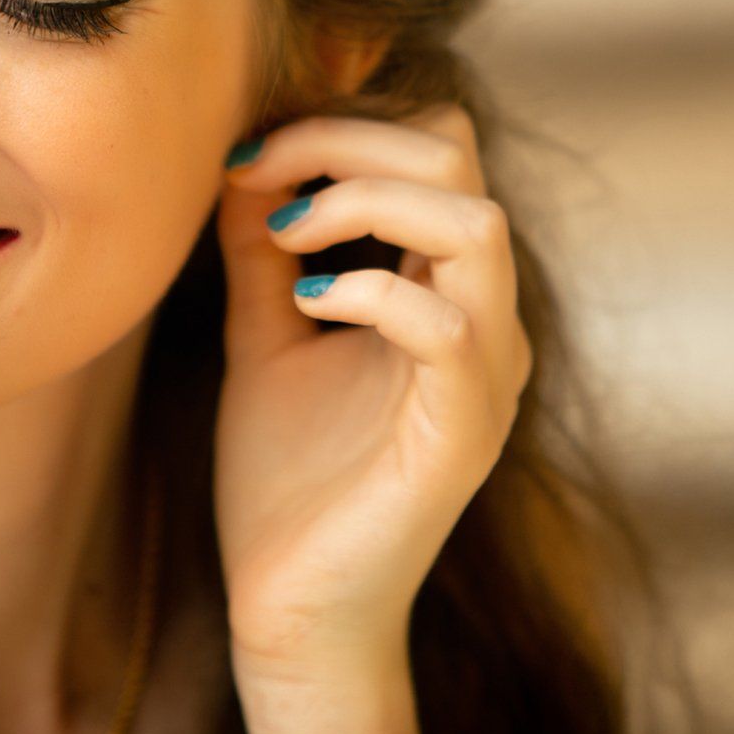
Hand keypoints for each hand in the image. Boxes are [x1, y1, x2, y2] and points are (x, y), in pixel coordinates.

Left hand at [212, 103, 533, 672]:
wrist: (294, 607)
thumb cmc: (288, 477)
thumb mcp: (268, 335)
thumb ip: (266, 252)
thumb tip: (246, 164)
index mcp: (447, 289)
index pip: (439, 151)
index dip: (347, 126)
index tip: (252, 157)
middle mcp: (486, 319)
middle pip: (459, 162)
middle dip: (349, 141)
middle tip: (262, 173)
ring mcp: (487, 374)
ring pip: (475, 225)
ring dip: (365, 202)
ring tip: (287, 233)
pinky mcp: (465, 431)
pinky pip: (446, 326)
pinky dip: (367, 292)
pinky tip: (303, 304)